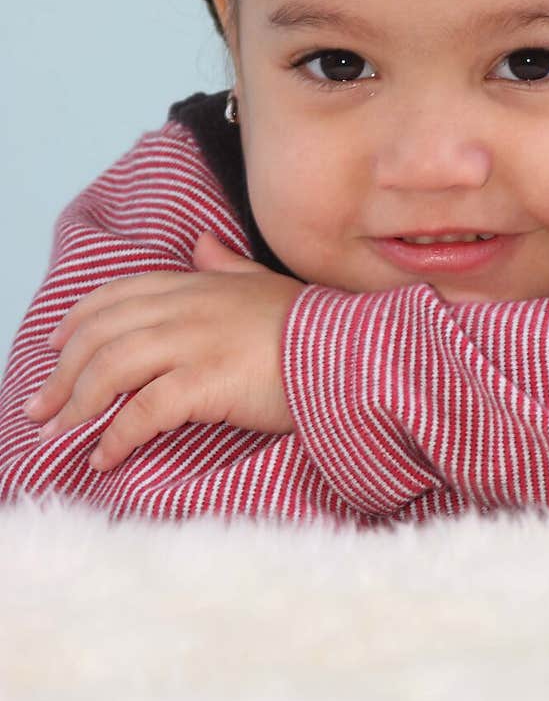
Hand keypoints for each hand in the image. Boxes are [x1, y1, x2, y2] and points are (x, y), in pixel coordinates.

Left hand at [24, 232, 306, 472]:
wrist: (353, 351)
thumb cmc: (311, 325)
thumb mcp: (263, 282)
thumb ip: (225, 264)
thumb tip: (199, 244)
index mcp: (197, 284)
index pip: (118, 296)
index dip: (78, 321)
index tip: (54, 346)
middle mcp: (187, 308)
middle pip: (102, 334)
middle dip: (63, 372)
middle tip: (42, 407)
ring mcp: (195, 344)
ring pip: (111, 369)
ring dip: (78, 405)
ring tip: (62, 434)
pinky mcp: (206, 383)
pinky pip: (143, 412)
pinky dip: (116, 436)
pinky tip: (104, 456)